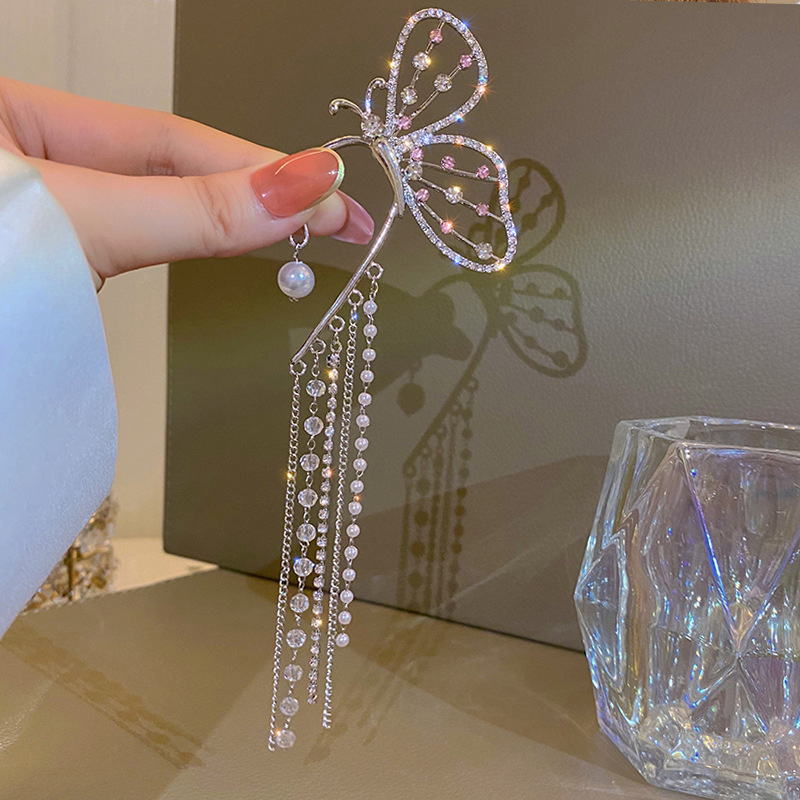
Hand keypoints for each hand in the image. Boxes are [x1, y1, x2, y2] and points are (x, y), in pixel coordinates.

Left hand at [0, 77, 373, 283]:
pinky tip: (218, 245)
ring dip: (218, 223)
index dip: (260, 167)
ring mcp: (34, 213)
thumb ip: (190, 211)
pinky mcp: (38, 264)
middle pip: (164, 170)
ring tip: (295, 234)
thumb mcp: (74, 224)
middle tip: (337, 224)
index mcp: (15, 115)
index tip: (334, 197)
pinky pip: (118, 249)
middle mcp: (26, 156)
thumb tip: (300, 189)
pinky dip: (170, 252)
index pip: (169, 138)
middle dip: (252, 195)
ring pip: (145, 210)